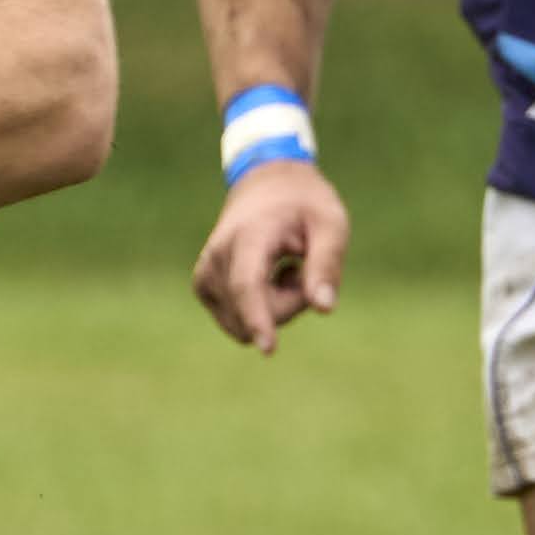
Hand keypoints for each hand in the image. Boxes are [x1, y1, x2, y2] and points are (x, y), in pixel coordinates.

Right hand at [192, 159, 347, 354]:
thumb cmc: (304, 205)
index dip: (259, 317)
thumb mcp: (330, 224)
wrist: (265, 186)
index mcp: (249, 236)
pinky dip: (260, 308)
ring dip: (276, 307)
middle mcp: (217, 256)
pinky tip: (266, 276)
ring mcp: (205, 273)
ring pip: (245, 323)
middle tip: (303, 266)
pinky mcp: (203, 287)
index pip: (248, 283)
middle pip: (258, 311)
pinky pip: (238, 322)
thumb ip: (327, 264)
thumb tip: (324, 308)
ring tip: (283, 268)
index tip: (268, 348)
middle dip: (291, 302)